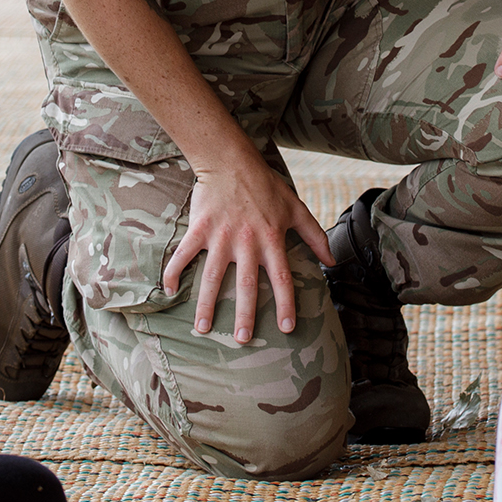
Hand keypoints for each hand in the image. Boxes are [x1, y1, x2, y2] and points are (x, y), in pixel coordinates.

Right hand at [163, 151, 334, 343]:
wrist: (231, 160)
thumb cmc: (265, 184)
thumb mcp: (296, 208)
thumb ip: (315, 235)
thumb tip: (332, 261)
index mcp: (271, 238)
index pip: (282, 277)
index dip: (285, 304)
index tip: (286, 328)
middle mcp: (247, 241)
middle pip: (246, 284)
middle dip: (244, 314)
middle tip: (242, 341)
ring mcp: (221, 235)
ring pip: (213, 277)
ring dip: (206, 304)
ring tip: (203, 329)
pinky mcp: (200, 228)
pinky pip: (184, 254)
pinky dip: (174, 272)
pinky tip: (170, 291)